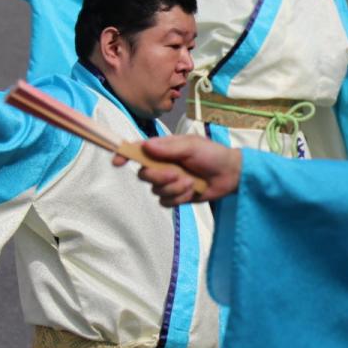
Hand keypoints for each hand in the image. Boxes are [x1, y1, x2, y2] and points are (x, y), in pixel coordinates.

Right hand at [113, 135, 241, 206]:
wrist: (230, 174)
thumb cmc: (211, 154)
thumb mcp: (191, 146)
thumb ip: (168, 148)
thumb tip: (146, 145)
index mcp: (163, 149)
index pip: (138, 151)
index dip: (125, 155)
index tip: (117, 161)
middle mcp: (162, 165)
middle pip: (144, 175)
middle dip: (159, 176)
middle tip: (176, 173)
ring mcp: (168, 182)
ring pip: (156, 191)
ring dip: (174, 188)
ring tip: (190, 182)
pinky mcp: (176, 196)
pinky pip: (166, 202)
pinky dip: (179, 197)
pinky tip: (192, 190)